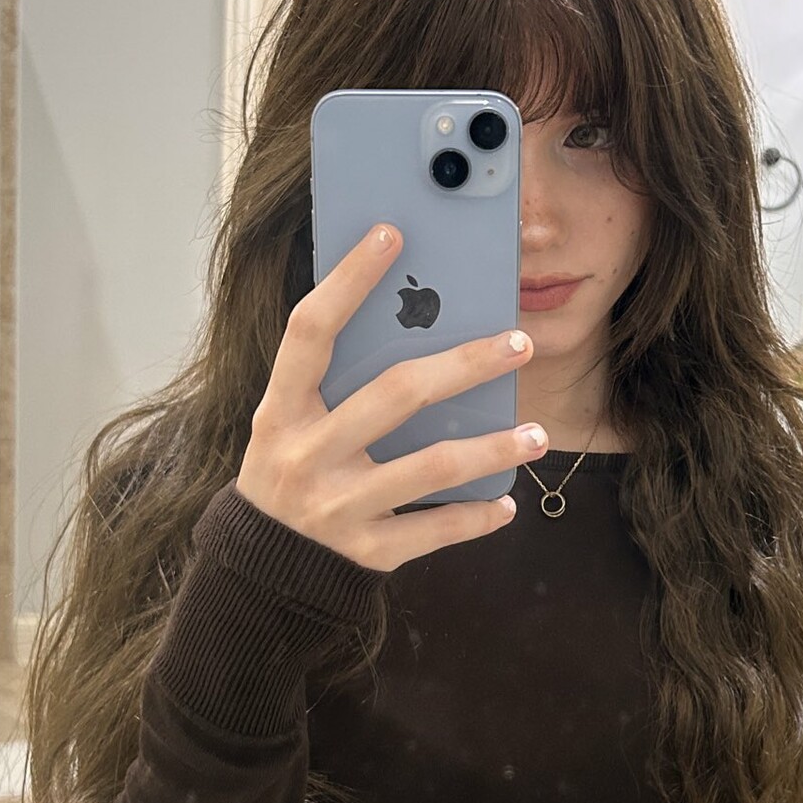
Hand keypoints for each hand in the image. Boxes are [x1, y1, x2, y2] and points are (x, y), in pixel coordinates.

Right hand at [235, 222, 546, 572]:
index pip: (310, 331)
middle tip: (519, 343)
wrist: (265, 568)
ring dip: (492, 448)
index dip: (347, 280)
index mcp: (280, 411)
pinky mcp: (364, 553)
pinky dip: (476, 516)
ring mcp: (334, 508)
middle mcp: (304, 456)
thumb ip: (338, 382)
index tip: (391, 234)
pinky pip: (433, 529)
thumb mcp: (293, 424)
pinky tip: (508, 503)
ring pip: (430, 467)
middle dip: (465, 364)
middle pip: (395, 395)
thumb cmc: (294, 471)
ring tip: (538, 434)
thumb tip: (418, 319)